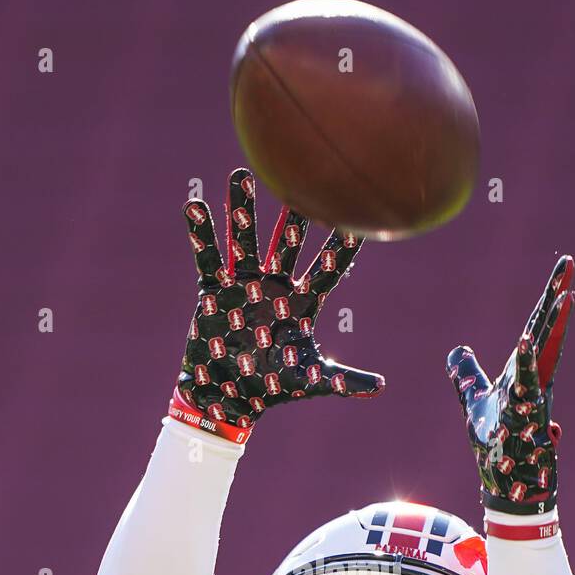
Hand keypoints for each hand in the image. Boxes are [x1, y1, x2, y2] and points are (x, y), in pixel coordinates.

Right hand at [169, 167, 385, 443]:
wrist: (230, 398)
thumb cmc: (274, 387)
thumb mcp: (310, 380)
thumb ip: (342, 380)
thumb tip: (380, 386)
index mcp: (303, 302)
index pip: (328, 269)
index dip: (342, 247)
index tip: (357, 219)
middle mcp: (276, 286)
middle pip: (288, 244)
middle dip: (294, 215)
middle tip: (301, 177)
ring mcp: (245, 285)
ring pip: (246, 242)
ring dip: (242, 211)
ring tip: (240, 176)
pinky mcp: (215, 291)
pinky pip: (208, 259)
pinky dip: (201, 236)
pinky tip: (194, 206)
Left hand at [446, 256, 574, 513]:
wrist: (506, 486)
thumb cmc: (495, 445)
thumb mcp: (474, 402)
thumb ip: (466, 375)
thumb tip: (458, 350)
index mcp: (525, 373)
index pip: (537, 329)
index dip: (549, 298)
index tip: (564, 268)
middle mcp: (534, 382)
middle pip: (545, 334)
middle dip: (556, 300)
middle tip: (569, 266)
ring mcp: (533, 400)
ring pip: (543, 357)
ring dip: (552, 327)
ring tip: (563, 295)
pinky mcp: (525, 421)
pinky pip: (526, 389)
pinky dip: (526, 366)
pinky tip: (526, 341)